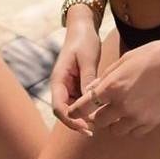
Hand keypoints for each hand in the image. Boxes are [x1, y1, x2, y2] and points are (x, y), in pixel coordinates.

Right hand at [50, 20, 100, 134]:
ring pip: (73, 108)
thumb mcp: (87, 60)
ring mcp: (68, 86)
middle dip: (77, 122)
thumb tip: (90, 103)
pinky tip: (101, 110)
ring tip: (100, 122)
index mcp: (58, 79)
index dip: (71, 120)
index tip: (86, 128)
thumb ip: (87, 80)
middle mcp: (61, 85)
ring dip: (83, 116)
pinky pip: (80, 101)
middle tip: (94, 130)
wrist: (83, 28)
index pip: (59, 108)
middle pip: (64, 111)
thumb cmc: (83, 41)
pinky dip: (88, 107)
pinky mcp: (77, 85)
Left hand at [67, 38, 159, 137]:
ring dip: (111, 122)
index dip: (76, 110)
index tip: (72, 112)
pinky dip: (128, 126)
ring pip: (115, 130)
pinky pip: (133, 132)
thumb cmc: (151, 55)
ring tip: (116, 109)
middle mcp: (123, 105)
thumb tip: (90, 90)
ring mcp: (139, 117)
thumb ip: (105, 78)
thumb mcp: (123, 60)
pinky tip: (131, 113)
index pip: (86, 105)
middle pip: (99, 121)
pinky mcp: (152, 123)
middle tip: (97, 108)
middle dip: (95, 115)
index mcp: (113, 87)